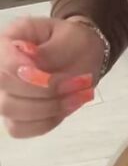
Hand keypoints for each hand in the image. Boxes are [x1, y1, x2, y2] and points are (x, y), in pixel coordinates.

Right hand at [0, 16, 105, 138]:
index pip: (3, 63)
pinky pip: (20, 129)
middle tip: (72, 83)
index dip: (23, 73)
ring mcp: (5, 95)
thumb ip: (52, 51)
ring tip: (74, 95)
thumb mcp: (71, 37)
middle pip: (4, 93)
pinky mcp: (15, 116)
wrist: (83, 57)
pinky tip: (64, 107)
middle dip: (43, 92)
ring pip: (11, 113)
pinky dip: (46, 121)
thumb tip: (33, 61)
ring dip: (48, 108)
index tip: (49, 75)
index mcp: (7, 42)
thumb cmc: (73, 41)